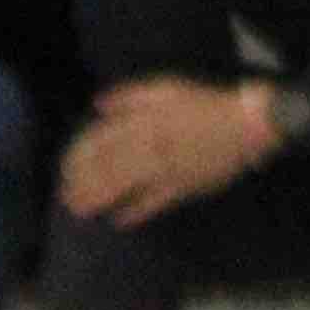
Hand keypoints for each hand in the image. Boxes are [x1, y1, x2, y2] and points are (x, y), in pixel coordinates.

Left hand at [57, 77, 282, 230]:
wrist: (244, 124)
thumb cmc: (205, 103)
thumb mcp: (166, 89)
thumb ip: (130, 97)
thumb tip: (99, 105)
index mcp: (144, 120)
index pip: (101, 140)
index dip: (79, 156)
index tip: (65, 168)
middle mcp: (149, 145)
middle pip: (107, 166)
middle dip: (82, 183)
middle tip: (66, 197)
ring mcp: (166, 168)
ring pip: (124, 185)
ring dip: (99, 199)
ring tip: (80, 211)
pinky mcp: (182, 187)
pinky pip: (154, 202)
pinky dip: (135, 212)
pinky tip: (118, 221)